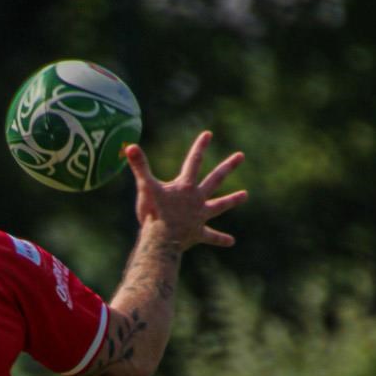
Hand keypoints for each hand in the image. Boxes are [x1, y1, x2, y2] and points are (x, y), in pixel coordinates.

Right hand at [123, 132, 246, 249]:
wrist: (162, 239)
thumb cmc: (153, 213)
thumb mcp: (145, 187)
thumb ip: (139, 166)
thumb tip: (129, 146)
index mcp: (185, 186)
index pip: (193, 161)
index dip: (200, 147)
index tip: (209, 134)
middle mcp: (197, 199)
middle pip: (215, 179)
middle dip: (228, 166)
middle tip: (241, 155)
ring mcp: (200, 216)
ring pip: (219, 206)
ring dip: (232, 200)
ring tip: (245, 195)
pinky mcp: (198, 233)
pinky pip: (211, 236)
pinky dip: (220, 239)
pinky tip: (231, 242)